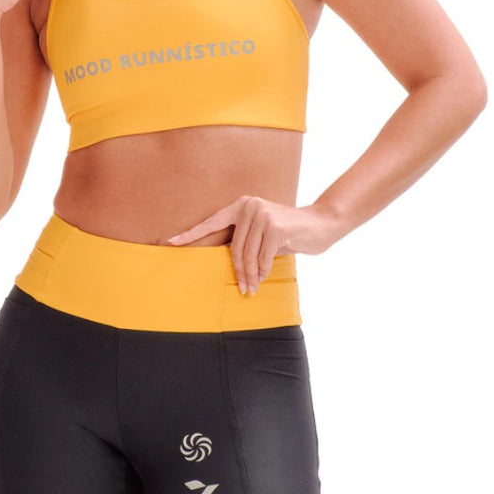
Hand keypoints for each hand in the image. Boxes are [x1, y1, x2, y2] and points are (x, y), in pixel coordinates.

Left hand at [167, 195, 340, 294]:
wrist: (321, 223)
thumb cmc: (289, 233)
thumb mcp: (263, 234)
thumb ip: (245, 240)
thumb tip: (228, 263)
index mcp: (241, 205)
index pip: (212, 221)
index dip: (191, 233)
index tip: (172, 242)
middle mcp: (249, 206)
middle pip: (234, 247)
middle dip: (238, 271)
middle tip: (242, 288)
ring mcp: (262, 214)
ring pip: (247, 254)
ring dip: (250, 275)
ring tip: (251, 288)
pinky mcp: (275, 226)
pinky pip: (262, 257)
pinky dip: (263, 271)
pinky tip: (264, 277)